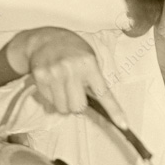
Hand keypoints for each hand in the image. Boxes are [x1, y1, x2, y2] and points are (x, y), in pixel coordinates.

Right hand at [8, 27, 126, 125]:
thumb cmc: (73, 51)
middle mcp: (72, 69)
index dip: (115, 111)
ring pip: (62, 108)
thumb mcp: (90, 60)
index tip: (123, 125)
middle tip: (75, 93)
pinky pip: (49, 101)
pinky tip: (52, 84)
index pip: (104, 94)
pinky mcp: (40, 77)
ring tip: (63, 88)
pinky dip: (52, 98)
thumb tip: (98, 108)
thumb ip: (94, 82)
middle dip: (77, 105)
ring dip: (64, 103)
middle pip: (78, 107)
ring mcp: (54, 73)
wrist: (45, 39)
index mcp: (89, 65)